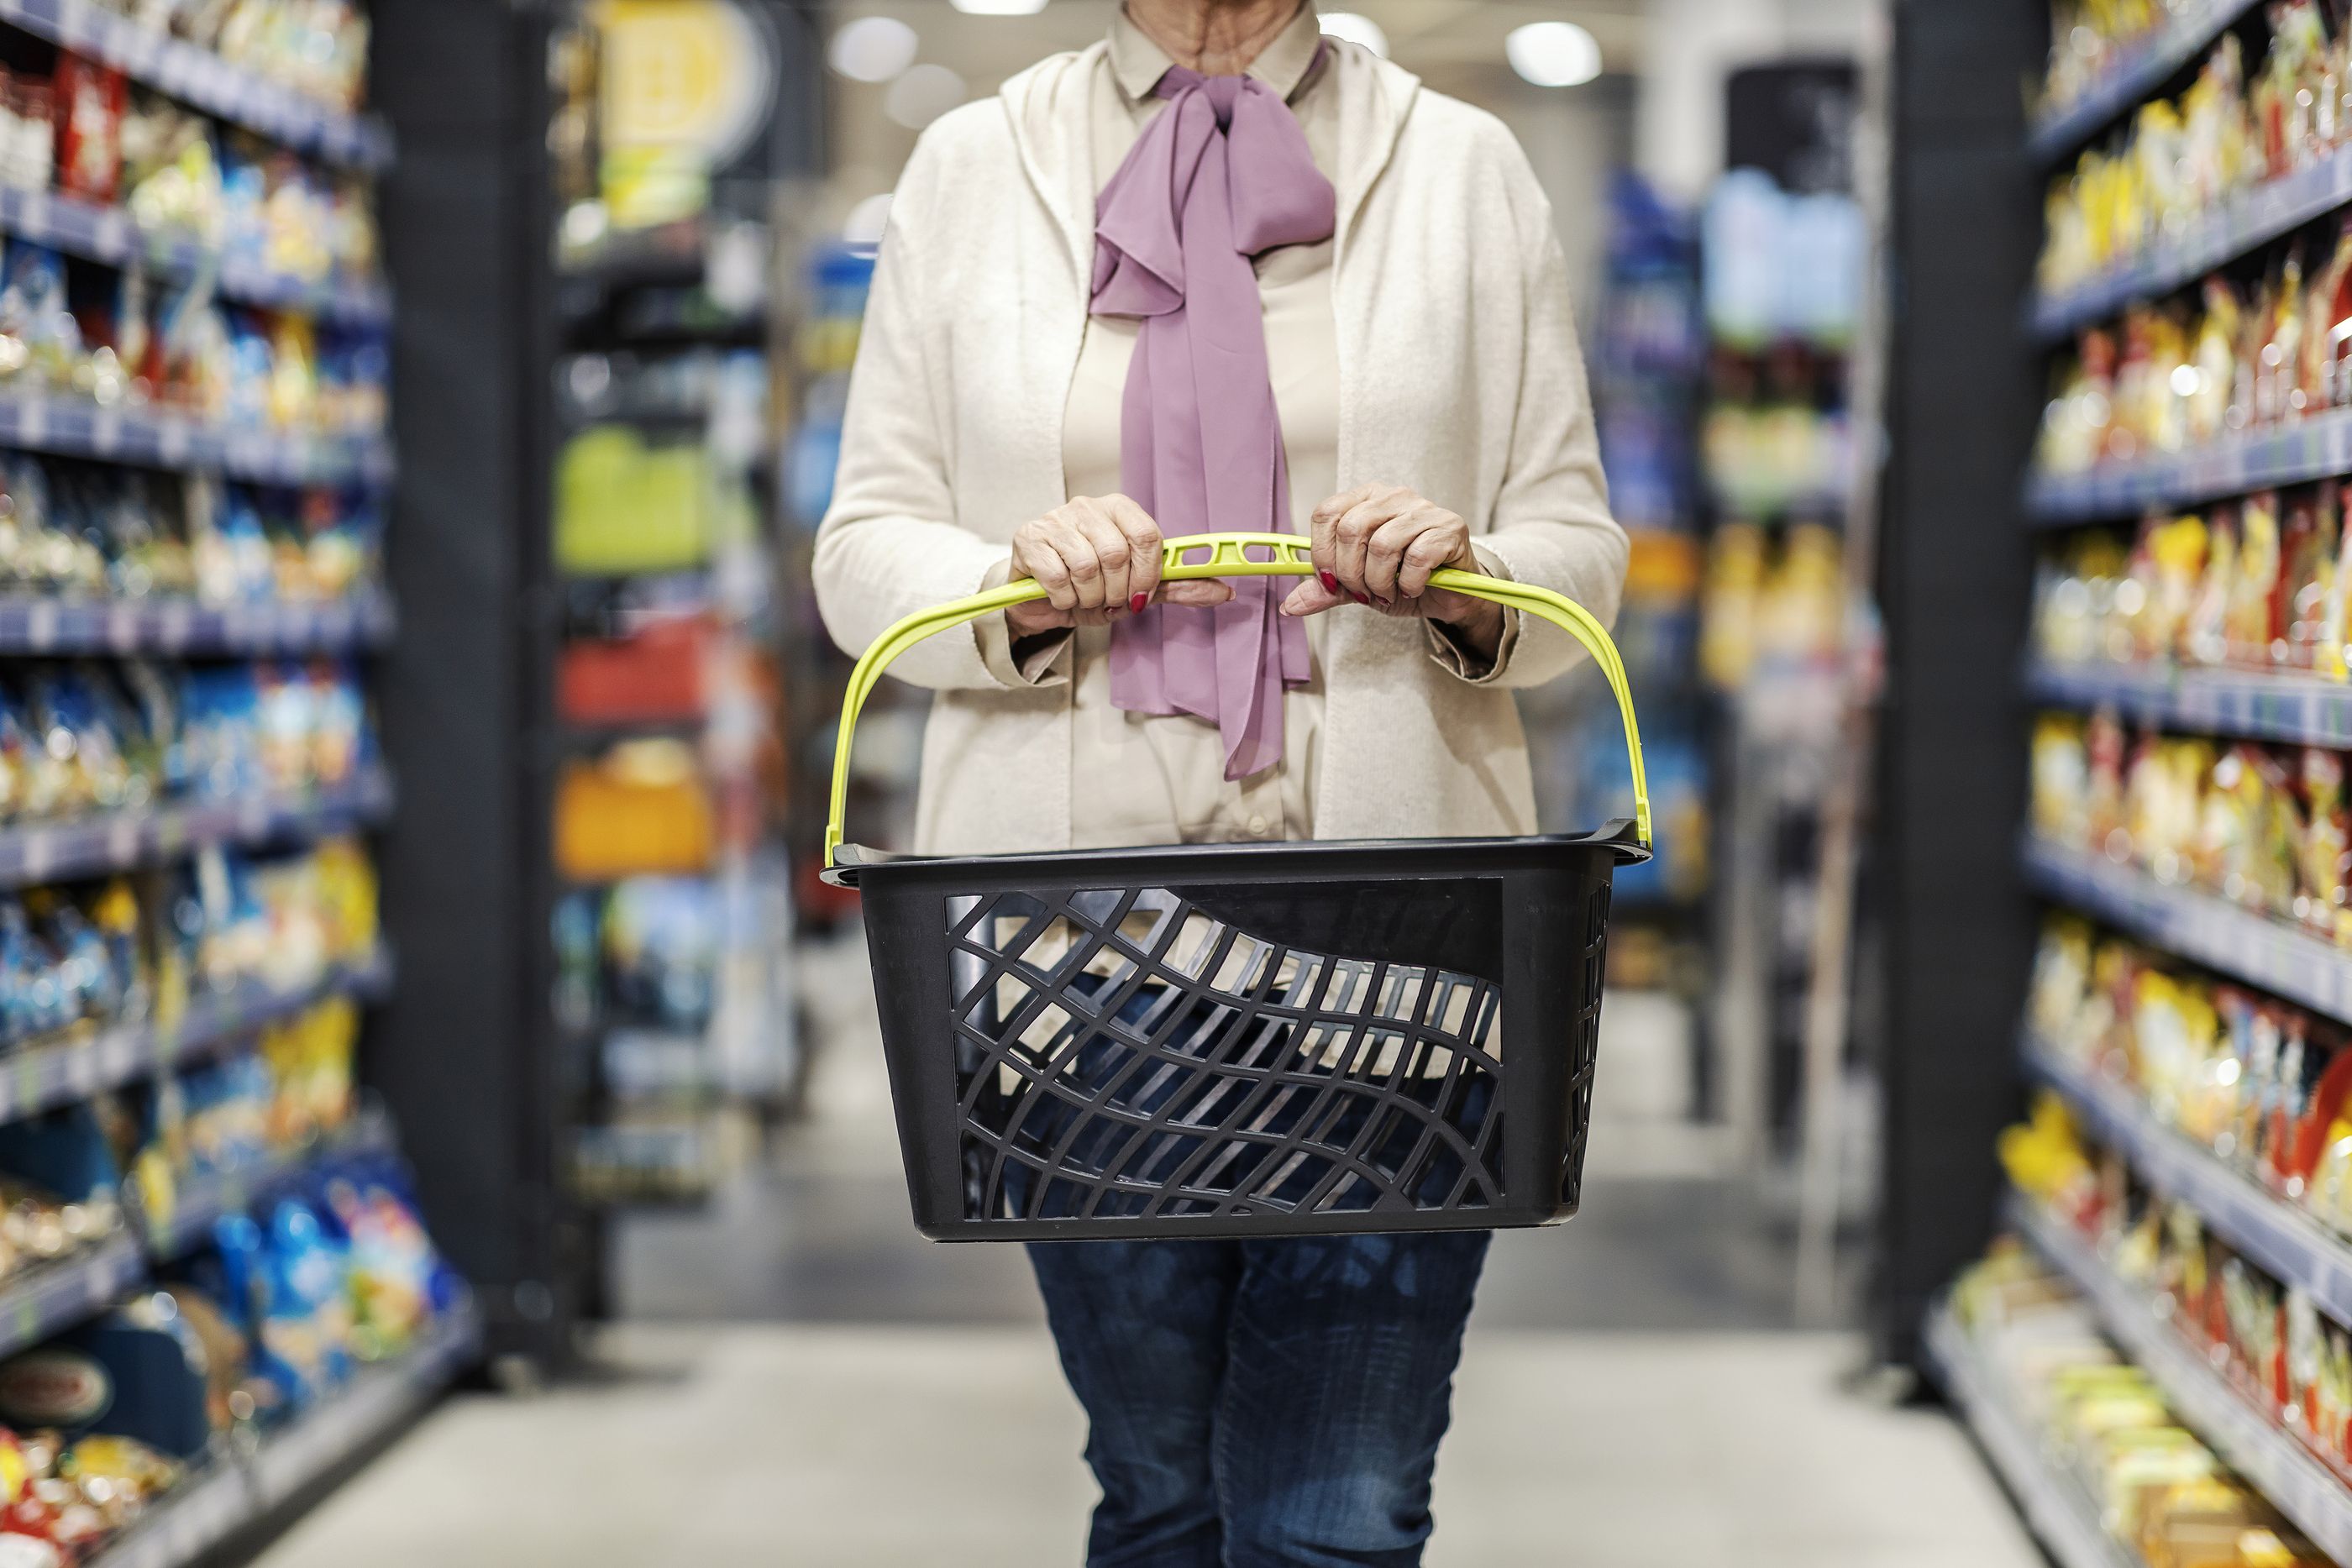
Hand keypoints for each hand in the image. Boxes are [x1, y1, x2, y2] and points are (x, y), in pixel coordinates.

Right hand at [1005, 495, 1235, 636]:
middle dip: (1116, 591)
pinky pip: (1057, 577)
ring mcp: (1055, 520)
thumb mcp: (1137, 588)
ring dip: (1089, 597)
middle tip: (1108, 599)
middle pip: (1117, 553)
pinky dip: (1064, 599)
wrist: (1039, 600)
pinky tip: (1061, 596)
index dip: (1148, 573)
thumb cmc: (1090, 587)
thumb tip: (1223, 591)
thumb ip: (1177, 586)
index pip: (1147, 534)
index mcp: (1119, 509)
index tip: (1141, 594)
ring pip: (1086, 567)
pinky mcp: (1028, 538)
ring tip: (1083, 598)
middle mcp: (1087, 507)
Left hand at [1279, 483, 1503, 652]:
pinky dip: (1408, 583)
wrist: (1451, 594)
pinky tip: (1411, 589)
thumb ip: (1327, 590)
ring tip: (1386, 594)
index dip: (1321, 552)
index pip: (1327, 512)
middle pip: (1351, 529)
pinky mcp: (1449, 528)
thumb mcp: (1359, 586)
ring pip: (1382, 545)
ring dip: (1378, 582)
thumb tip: (1290, 605)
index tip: (1328, 581)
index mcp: (1366, 499)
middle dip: (1350, 573)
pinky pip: (1416, 557)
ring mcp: (1424, 509)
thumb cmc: (1403, 580)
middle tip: (1362, 594)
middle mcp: (1394, 496)